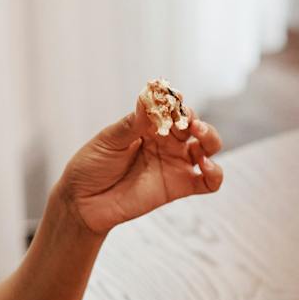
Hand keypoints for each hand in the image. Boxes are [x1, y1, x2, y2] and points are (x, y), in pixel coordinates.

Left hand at [59, 95, 223, 234]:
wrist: (83, 201)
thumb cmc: (92, 166)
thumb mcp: (109, 140)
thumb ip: (132, 123)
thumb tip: (148, 98)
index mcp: (150, 126)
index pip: (173, 109)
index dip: (176, 104)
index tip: (173, 101)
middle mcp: (167, 143)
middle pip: (196, 126)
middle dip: (196, 120)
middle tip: (189, 122)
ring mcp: (175, 164)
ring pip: (208, 149)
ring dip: (211, 139)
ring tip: (199, 135)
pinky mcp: (180, 187)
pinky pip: (208, 182)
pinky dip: (215, 173)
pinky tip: (205, 166)